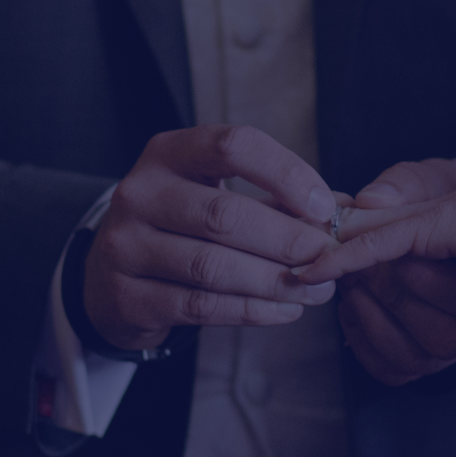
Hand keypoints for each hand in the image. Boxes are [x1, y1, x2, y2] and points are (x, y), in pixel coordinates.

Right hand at [84, 125, 339, 350]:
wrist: (111, 274)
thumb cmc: (182, 225)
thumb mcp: (216, 192)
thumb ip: (274, 198)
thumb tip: (344, 210)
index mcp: (168, 152)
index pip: (233, 146)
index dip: (286, 173)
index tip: (324, 206)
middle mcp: (139, 192)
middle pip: (224, 214)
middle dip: (287, 239)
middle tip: (328, 257)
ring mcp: (125, 246)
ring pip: (213, 266)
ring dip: (275, 281)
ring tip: (316, 290)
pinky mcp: (125, 296)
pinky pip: (201, 306)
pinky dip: (252, 310)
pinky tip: (286, 310)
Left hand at [303, 138, 455, 369]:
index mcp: (454, 248)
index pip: (392, 261)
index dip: (358, 272)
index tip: (328, 281)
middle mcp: (433, 233)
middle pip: (369, 265)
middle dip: (347, 283)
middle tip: (313, 280)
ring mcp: (428, 229)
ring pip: (368, 264)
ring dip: (351, 283)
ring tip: (320, 285)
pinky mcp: (429, 229)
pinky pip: (373, 248)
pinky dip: (340, 260)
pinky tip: (309, 272)